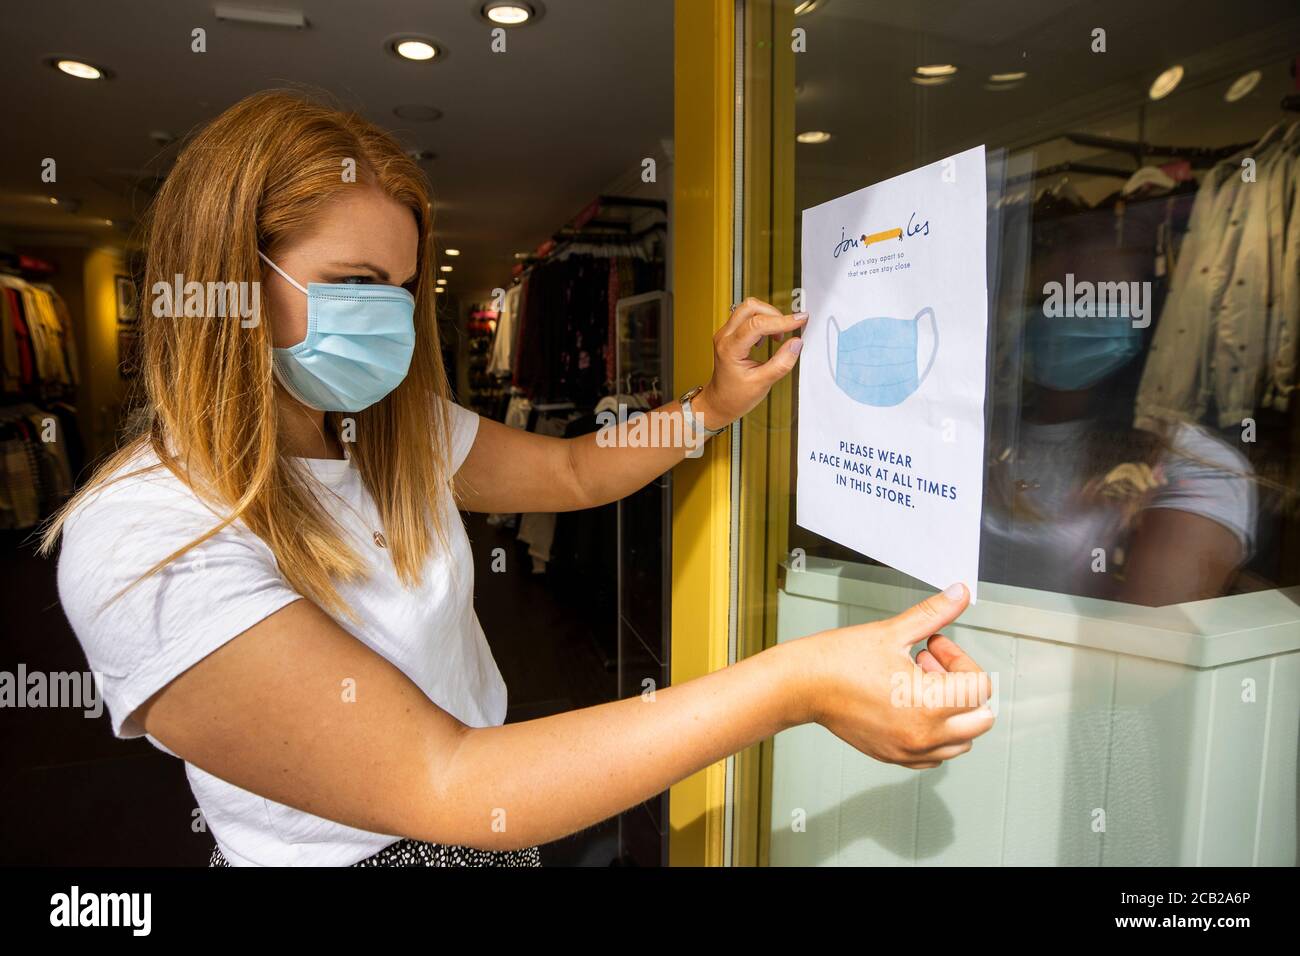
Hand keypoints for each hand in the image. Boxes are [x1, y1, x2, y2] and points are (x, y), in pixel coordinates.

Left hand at [692, 297, 807, 428]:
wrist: (720, 401)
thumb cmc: (735, 396)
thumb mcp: (762, 384)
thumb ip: (781, 364)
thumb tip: (796, 344)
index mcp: (730, 349)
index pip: (757, 325)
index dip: (782, 321)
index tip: (800, 320)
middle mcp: (724, 336)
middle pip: (750, 307)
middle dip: (774, 314)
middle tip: (789, 327)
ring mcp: (725, 333)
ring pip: (749, 309)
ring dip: (768, 317)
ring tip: (777, 337)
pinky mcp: (730, 333)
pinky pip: (747, 317)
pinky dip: (762, 321)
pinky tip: (767, 338)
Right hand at [782, 583, 993, 768]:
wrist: (803, 685)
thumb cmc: (839, 660)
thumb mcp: (893, 631)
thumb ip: (934, 614)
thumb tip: (959, 594)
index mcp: (928, 703)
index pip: (980, 687)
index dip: (961, 659)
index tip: (935, 647)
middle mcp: (923, 734)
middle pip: (980, 719)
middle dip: (964, 688)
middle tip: (934, 667)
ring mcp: (909, 750)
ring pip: (962, 742)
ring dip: (954, 713)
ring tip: (923, 687)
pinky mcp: (895, 757)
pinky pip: (936, 756)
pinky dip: (936, 735)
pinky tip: (914, 707)